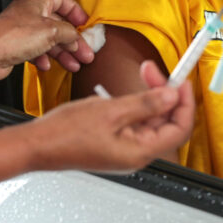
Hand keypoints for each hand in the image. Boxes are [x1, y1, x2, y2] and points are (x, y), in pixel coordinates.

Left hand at [0, 0, 93, 79]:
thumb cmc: (11, 37)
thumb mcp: (51, 31)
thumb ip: (69, 32)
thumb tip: (75, 36)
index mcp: (37, 1)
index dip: (75, 10)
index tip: (84, 23)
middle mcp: (29, 13)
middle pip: (58, 23)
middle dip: (73, 39)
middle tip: (85, 52)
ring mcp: (23, 30)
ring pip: (49, 39)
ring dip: (63, 52)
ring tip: (74, 64)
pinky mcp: (17, 45)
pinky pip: (36, 50)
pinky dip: (44, 58)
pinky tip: (47, 66)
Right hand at [27, 79, 194, 172]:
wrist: (38, 145)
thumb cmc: (66, 134)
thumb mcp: (110, 111)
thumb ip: (144, 103)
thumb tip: (171, 96)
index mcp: (139, 150)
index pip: (178, 128)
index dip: (183, 102)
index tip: (181, 81)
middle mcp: (136, 153)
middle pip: (165, 121)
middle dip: (164, 93)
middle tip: (152, 69)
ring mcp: (125, 148)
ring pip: (149, 120)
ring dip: (148, 95)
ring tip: (140, 75)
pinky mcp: (114, 142)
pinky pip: (133, 122)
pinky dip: (134, 104)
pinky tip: (123, 92)